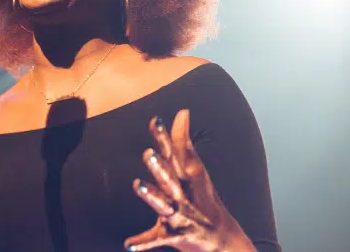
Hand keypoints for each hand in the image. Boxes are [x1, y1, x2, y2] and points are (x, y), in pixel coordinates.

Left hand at [124, 109, 255, 251]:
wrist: (221, 238)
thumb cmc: (202, 199)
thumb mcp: (192, 169)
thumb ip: (182, 141)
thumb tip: (183, 111)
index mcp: (184, 178)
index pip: (173, 154)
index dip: (164, 137)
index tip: (155, 120)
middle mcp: (183, 194)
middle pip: (170, 178)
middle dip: (160, 167)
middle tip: (149, 153)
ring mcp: (180, 215)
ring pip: (164, 205)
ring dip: (152, 196)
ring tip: (137, 185)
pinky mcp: (175, 236)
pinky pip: (157, 239)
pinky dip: (142, 243)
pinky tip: (128, 244)